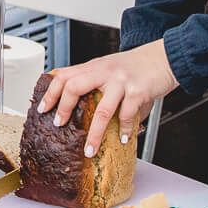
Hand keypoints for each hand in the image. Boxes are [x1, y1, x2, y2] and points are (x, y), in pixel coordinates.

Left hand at [37, 41, 178, 157]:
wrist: (163, 58)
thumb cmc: (136, 67)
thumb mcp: (110, 69)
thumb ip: (97, 86)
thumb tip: (84, 113)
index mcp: (95, 67)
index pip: (64, 75)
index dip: (51, 92)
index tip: (43, 109)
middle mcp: (105, 72)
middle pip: (74, 86)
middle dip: (63, 108)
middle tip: (59, 125)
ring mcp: (121, 81)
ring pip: (101, 110)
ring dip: (94, 134)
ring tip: (89, 150)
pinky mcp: (138, 91)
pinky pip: (127, 115)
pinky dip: (124, 130)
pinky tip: (123, 138)